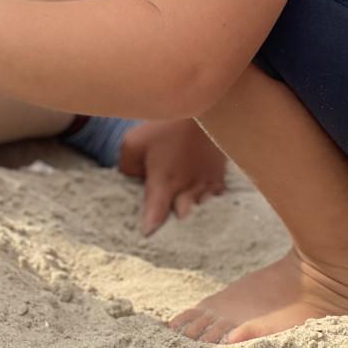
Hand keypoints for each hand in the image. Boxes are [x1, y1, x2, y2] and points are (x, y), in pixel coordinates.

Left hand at [118, 118, 226, 235]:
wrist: (203, 111)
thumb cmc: (163, 125)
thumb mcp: (133, 143)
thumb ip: (127, 167)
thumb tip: (135, 178)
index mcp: (163, 183)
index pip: (155, 215)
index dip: (150, 228)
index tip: (146, 236)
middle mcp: (186, 190)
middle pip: (180, 217)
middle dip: (173, 222)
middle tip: (166, 224)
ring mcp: (206, 184)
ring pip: (199, 209)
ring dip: (190, 210)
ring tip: (184, 212)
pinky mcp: (219, 175)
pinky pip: (214, 196)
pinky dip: (207, 198)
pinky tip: (202, 196)